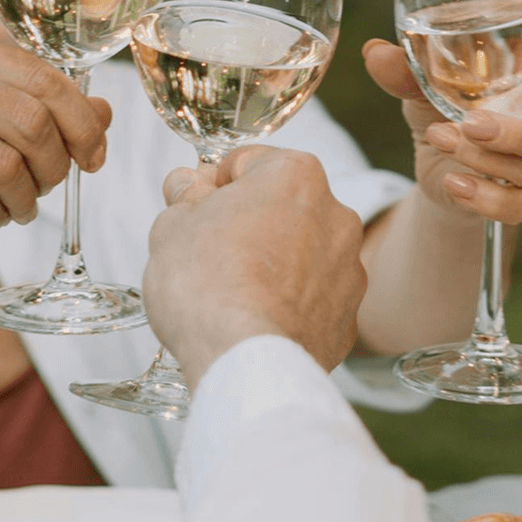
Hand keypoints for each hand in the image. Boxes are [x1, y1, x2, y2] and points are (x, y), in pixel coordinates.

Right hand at [0, 14, 111, 236]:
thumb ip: (14, 95)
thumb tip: (103, 113)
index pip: (43, 77)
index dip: (84, 122)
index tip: (94, 156)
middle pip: (33, 121)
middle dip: (56, 165)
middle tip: (49, 188)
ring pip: (6, 161)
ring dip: (25, 198)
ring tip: (16, 208)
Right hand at [143, 147, 366, 385]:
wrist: (244, 358)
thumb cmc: (207, 283)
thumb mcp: (173, 225)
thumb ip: (184, 197)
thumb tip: (188, 187)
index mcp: (296, 176)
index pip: (247, 163)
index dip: (212, 185)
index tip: (193, 208)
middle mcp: (335, 215)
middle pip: (281, 208)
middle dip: (248, 223)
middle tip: (209, 253)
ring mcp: (348, 269)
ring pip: (302, 254)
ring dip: (273, 264)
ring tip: (233, 294)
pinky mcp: (347, 318)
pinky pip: (312, 300)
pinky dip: (288, 305)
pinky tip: (257, 321)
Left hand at [362, 39, 521, 223]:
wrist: (433, 165)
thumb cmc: (439, 111)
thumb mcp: (421, 90)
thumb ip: (406, 72)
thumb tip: (375, 53)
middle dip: (516, 133)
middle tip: (470, 124)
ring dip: (484, 159)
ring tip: (440, 140)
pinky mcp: (519, 200)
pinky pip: (521, 207)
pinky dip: (488, 199)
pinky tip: (454, 184)